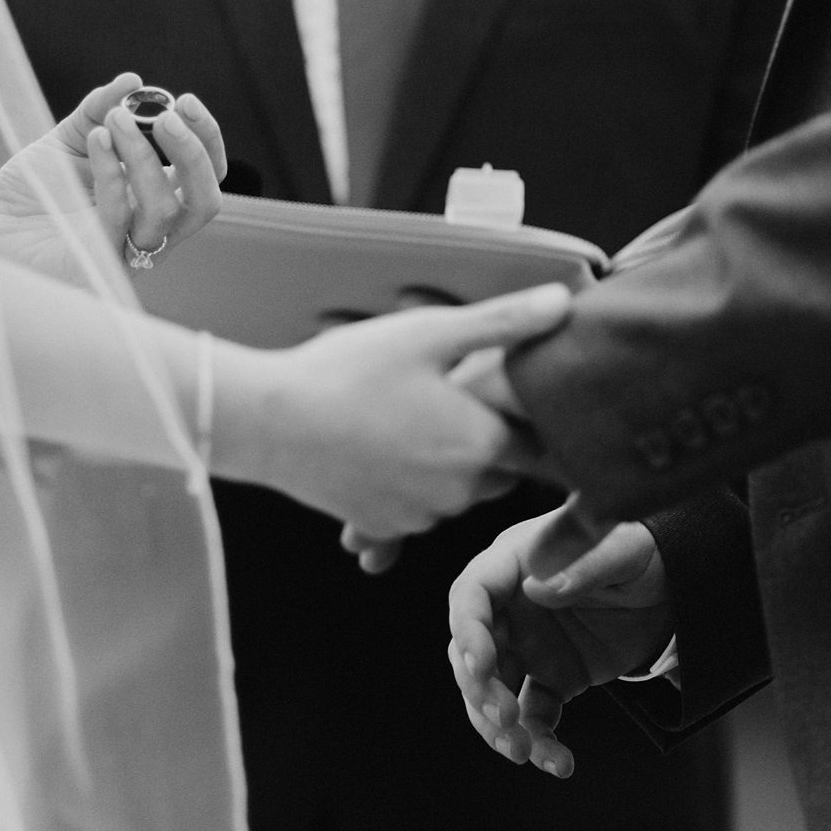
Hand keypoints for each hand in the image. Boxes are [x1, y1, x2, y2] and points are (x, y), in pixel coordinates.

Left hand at [0, 73, 226, 281]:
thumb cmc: (35, 188)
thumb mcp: (71, 137)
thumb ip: (100, 109)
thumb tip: (133, 81)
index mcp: (154, 195)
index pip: (206, 172)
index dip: (206, 137)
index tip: (184, 100)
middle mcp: (150, 225)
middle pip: (206, 200)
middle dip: (194, 153)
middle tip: (165, 116)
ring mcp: (128, 248)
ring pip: (166, 210)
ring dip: (146, 158)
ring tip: (114, 121)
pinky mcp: (99, 261)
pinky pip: (119, 219)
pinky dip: (112, 174)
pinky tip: (96, 141)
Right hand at [232, 285, 572, 539]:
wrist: (267, 422)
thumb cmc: (347, 372)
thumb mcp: (428, 333)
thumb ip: (502, 323)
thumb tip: (564, 304)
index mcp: (481, 444)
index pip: (541, 446)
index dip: (530, 419)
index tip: (513, 400)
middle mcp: (460, 492)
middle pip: (502, 472)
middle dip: (489, 442)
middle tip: (452, 398)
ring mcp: (420, 515)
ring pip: (458, 491)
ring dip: (448, 465)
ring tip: (408, 418)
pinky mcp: (384, 526)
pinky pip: (416, 509)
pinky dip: (409, 485)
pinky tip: (381, 447)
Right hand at [448, 504, 672, 778]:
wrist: (674, 589)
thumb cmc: (642, 554)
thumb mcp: (623, 551)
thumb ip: (584, 562)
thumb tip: (539, 588)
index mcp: (516, 563)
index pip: (473, 593)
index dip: (469, 629)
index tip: (482, 664)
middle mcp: (511, 607)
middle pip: (471, 650)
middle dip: (479, 688)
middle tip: (505, 718)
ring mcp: (528, 646)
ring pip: (492, 690)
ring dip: (498, 725)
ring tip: (521, 752)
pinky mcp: (552, 679)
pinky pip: (534, 715)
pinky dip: (541, 742)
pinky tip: (559, 763)